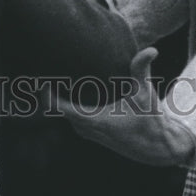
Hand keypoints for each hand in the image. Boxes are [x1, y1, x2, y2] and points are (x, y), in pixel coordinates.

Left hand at [50, 47, 195, 165]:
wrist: (157, 147)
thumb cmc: (151, 119)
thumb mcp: (146, 93)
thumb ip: (142, 69)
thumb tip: (151, 49)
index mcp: (92, 120)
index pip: (57, 106)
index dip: (44, 90)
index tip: (38, 72)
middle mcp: (84, 128)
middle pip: (53, 107)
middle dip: (46, 87)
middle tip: (40, 62)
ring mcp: (85, 131)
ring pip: (60, 111)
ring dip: (54, 94)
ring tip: (48, 69)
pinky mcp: (89, 131)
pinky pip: (68, 114)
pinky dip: (62, 100)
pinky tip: (63, 84)